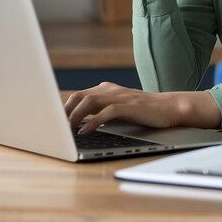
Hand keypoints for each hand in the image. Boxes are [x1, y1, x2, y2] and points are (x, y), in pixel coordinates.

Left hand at [64, 82, 220, 133]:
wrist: (169, 107)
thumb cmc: (144, 110)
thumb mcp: (119, 108)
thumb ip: (101, 110)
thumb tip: (78, 123)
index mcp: (106, 89)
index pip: (79, 95)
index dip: (63, 107)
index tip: (52, 122)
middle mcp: (110, 90)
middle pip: (80, 96)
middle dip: (64, 110)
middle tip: (55, 126)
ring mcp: (120, 97)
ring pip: (90, 101)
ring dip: (76, 115)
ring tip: (67, 129)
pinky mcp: (130, 106)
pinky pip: (107, 112)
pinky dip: (94, 121)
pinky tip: (85, 132)